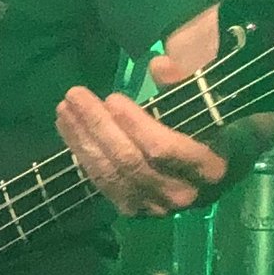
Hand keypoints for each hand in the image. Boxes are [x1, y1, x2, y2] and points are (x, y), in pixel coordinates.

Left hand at [59, 45, 231, 216]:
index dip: (135, 124)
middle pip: (130, 161)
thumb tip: (160, 66)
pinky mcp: (134, 208)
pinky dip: (83, 155)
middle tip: (75, 94)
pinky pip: (103, 182)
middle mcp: (183, 193)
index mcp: (209, 167)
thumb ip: (188, 76)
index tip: (112, 98)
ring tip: (64, 108)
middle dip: (98, 126)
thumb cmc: (206, 121)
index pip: (165, 148)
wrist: (209, 164)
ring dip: (83, 139)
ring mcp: (157, 206)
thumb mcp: (205, 95)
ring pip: (112, 173)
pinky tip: (68, 129)